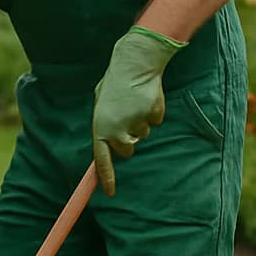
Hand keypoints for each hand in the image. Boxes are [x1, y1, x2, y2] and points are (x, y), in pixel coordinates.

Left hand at [92, 26, 185, 195]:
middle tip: (126, 117)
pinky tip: (146, 97)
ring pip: (142, 135)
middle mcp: (117, 129)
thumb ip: (103, 125)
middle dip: (128, 139)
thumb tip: (107, 143)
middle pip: (127, 150)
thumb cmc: (115, 84)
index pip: (102, 160)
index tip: (110, 193)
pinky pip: (155, 121)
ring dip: (140, 122)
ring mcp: (135, 123)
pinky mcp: (152, 115)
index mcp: (100, 128)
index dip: (106, 178)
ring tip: (135, 102)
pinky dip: (153, 112)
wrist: (134, 62)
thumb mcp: (101, 105)